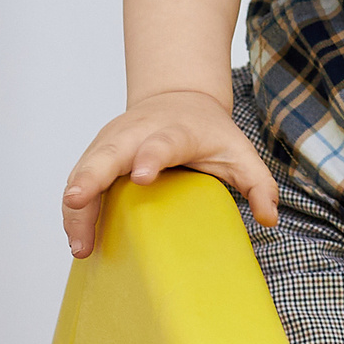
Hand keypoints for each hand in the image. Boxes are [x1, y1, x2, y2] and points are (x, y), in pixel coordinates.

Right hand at [59, 87, 278, 257]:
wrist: (178, 98)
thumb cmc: (207, 131)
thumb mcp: (239, 151)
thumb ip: (258, 183)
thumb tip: (269, 218)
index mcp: (174, 131)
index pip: (161, 142)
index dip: (151, 157)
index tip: (142, 176)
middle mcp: (136, 133)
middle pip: (108, 153)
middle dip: (91, 177)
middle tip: (77, 202)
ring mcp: (111, 142)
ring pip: (84, 170)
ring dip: (76, 205)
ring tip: (79, 245)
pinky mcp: (96, 154)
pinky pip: (78, 180)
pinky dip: (73, 208)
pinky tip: (77, 238)